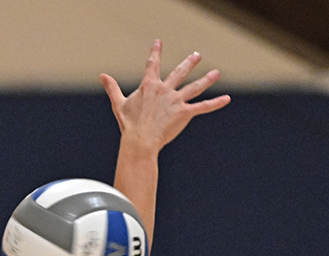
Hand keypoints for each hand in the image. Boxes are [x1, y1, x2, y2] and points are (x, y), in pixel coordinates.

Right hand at [100, 41, 229, 151]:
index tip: (158, 42)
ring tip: (216, 73)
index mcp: (149, 86)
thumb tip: (102, 76)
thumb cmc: (129, 124)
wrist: (140, 140)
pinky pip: (202, 107)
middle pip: (180, 72)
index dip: (155, 52)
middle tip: (197, 56)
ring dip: (206, 80)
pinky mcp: (184, 113)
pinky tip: (226, 99)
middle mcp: (165, 90)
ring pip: (195, 88)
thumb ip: (112, 88)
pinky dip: (215, 103)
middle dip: (189, 63)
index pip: (153, 65)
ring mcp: (176, 101)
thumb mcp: (119, 104)